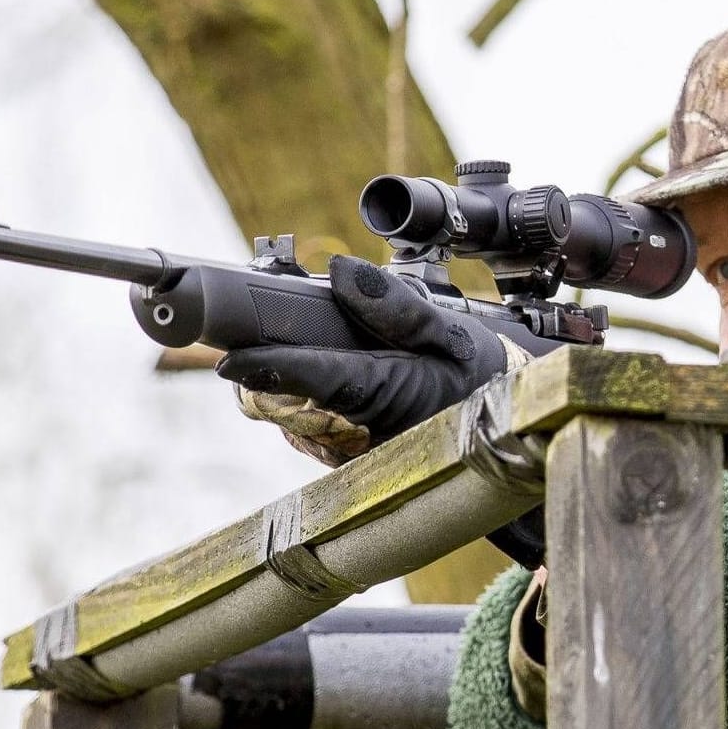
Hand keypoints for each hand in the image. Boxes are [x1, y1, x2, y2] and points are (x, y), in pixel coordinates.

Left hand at [224, 255, 530, 466]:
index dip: (270, 368)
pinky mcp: (340, 456)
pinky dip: (294, 395)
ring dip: (276, 380)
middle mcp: (365, 435)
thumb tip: (338, 272)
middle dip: (265, 367)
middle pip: (287, 402)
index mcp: (393, 398)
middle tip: (250, 330)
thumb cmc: (477, 372)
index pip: (321, 382)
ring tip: (290, 348)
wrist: (497, 418)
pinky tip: (313, 373)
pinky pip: (299, 423)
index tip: (230, 358)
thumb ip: (394, 304)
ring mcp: (349, 451)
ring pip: (286, 414)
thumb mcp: (450, 328)